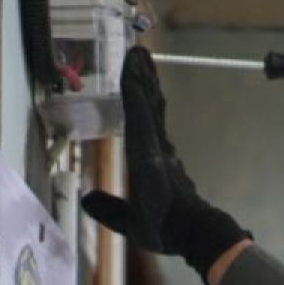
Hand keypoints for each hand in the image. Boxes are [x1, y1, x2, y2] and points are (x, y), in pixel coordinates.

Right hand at [81, 46, 250, 283]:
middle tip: (137, 51)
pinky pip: (157, 122)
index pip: (138, 120)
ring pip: (155, 111)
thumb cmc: (164, 229)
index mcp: (146, 162)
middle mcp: (156, 150)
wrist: (197, 233)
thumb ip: (110, 211)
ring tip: (143, 60)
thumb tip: (87, 198)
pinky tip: (148, 93)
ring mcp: (163, 151)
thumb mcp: (132, 225)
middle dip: (142, 79)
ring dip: (148, 85)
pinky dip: (151, 102)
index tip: (130, 67)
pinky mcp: (166, 155)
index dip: (133, 93)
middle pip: (149, 107)